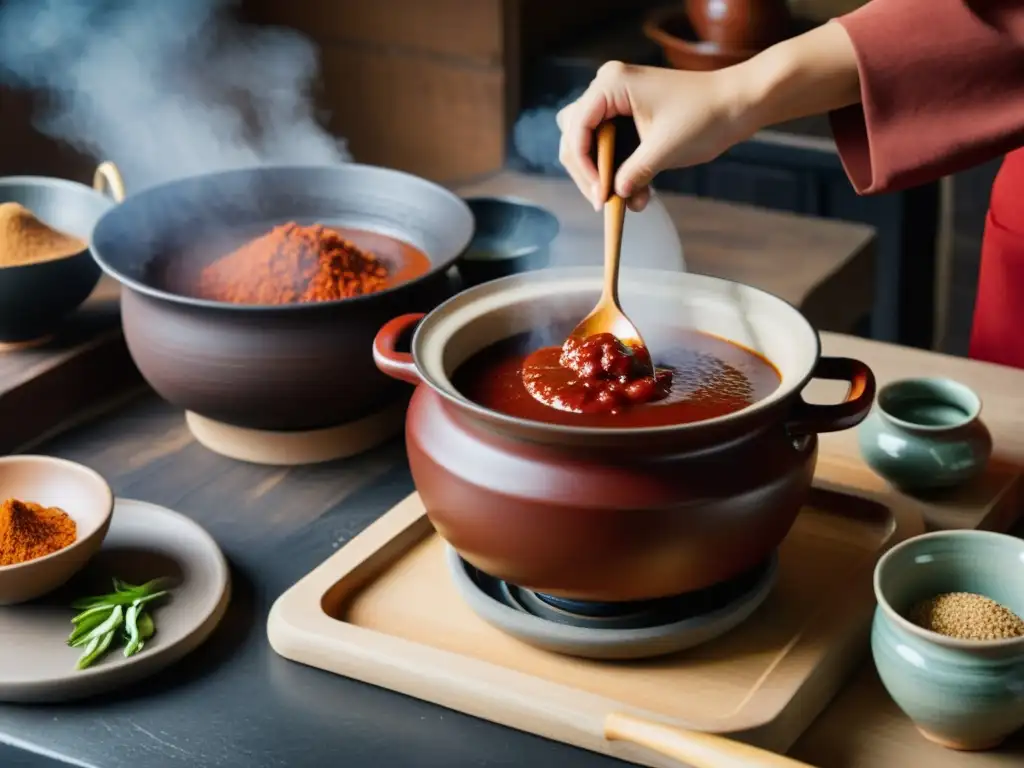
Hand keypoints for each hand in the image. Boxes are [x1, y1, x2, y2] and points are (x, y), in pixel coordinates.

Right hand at [556, 61, 756, 211]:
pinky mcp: (629, 113)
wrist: (740, 103)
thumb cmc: (706, 117)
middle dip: (589, 171)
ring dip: (604, 173)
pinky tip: (637, 194)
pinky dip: (619, 169)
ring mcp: (618, 99)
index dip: (584, 167)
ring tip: (626, 201)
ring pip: (590, 142)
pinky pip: (611, 144)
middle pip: (576, 134)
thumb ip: (632, 173)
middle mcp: (608, 87)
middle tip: (604, 201)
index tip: (600, 197)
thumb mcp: (664, 150)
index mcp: (611, 84)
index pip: (577, 128)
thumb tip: (612, 195)